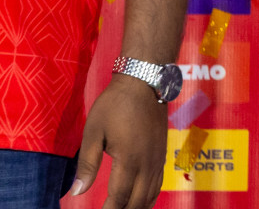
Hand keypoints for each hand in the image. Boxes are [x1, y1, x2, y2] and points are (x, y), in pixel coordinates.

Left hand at [71, 73, 168, 208]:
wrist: (145, 82)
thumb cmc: (115, 105)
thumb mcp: (93, 132)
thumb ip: (87, 164)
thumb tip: (76, 192)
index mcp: (129, 159)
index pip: (119, 197)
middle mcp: (147, 163)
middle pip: (137, 201)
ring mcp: (157, 158)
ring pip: (151, 195)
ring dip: (137, 208)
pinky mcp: (162, 153)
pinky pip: (159, 183)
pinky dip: (149, 198)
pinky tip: (139, 201)